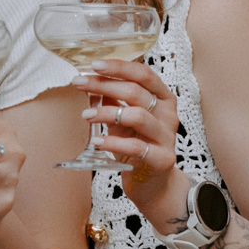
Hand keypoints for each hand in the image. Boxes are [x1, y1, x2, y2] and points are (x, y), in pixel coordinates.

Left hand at [73, 59, 191, 228]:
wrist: (152, 184)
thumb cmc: (138, 146)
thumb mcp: (124, 119)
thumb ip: (113, 100)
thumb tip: (90, 79)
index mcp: (163, 98)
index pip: (144, 75)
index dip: (119, 67)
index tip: (94, 64)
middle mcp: (168, 114)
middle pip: (136, 92)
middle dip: (104, 85)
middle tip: (80, 84)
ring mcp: (167, 137)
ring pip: (137, 116)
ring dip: (106, 112)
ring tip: (86, 115)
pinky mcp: (161, 159)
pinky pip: (136, 147)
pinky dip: (113, 142)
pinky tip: (97, 141)